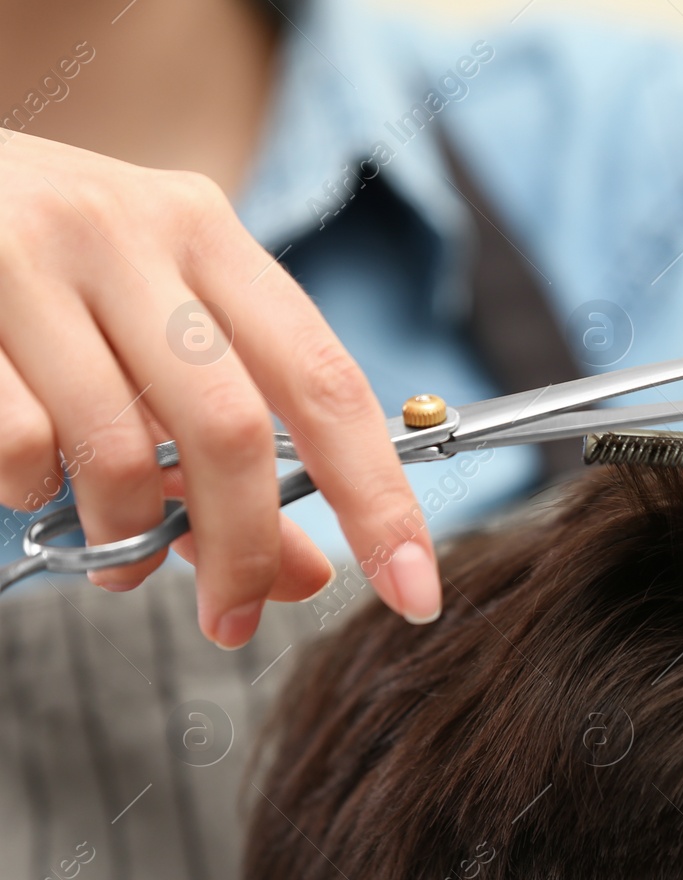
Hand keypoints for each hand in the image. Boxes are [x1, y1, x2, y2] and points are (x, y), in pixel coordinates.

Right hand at [0, 132, 439, 645]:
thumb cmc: (40, 275)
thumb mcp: (150, 334)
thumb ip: (230, 446)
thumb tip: (307, 575)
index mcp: (207, 235)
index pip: (327, 381)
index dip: (380, 497)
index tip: (415, 589)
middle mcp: (131, 230)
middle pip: (235, 428)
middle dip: (245, 548)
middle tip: (234, 618)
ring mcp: (33, 256)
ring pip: (121, 452)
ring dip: (125, 537)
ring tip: (112, 555)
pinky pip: (23, 449)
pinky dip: (32, 495)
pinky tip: (30, 482)